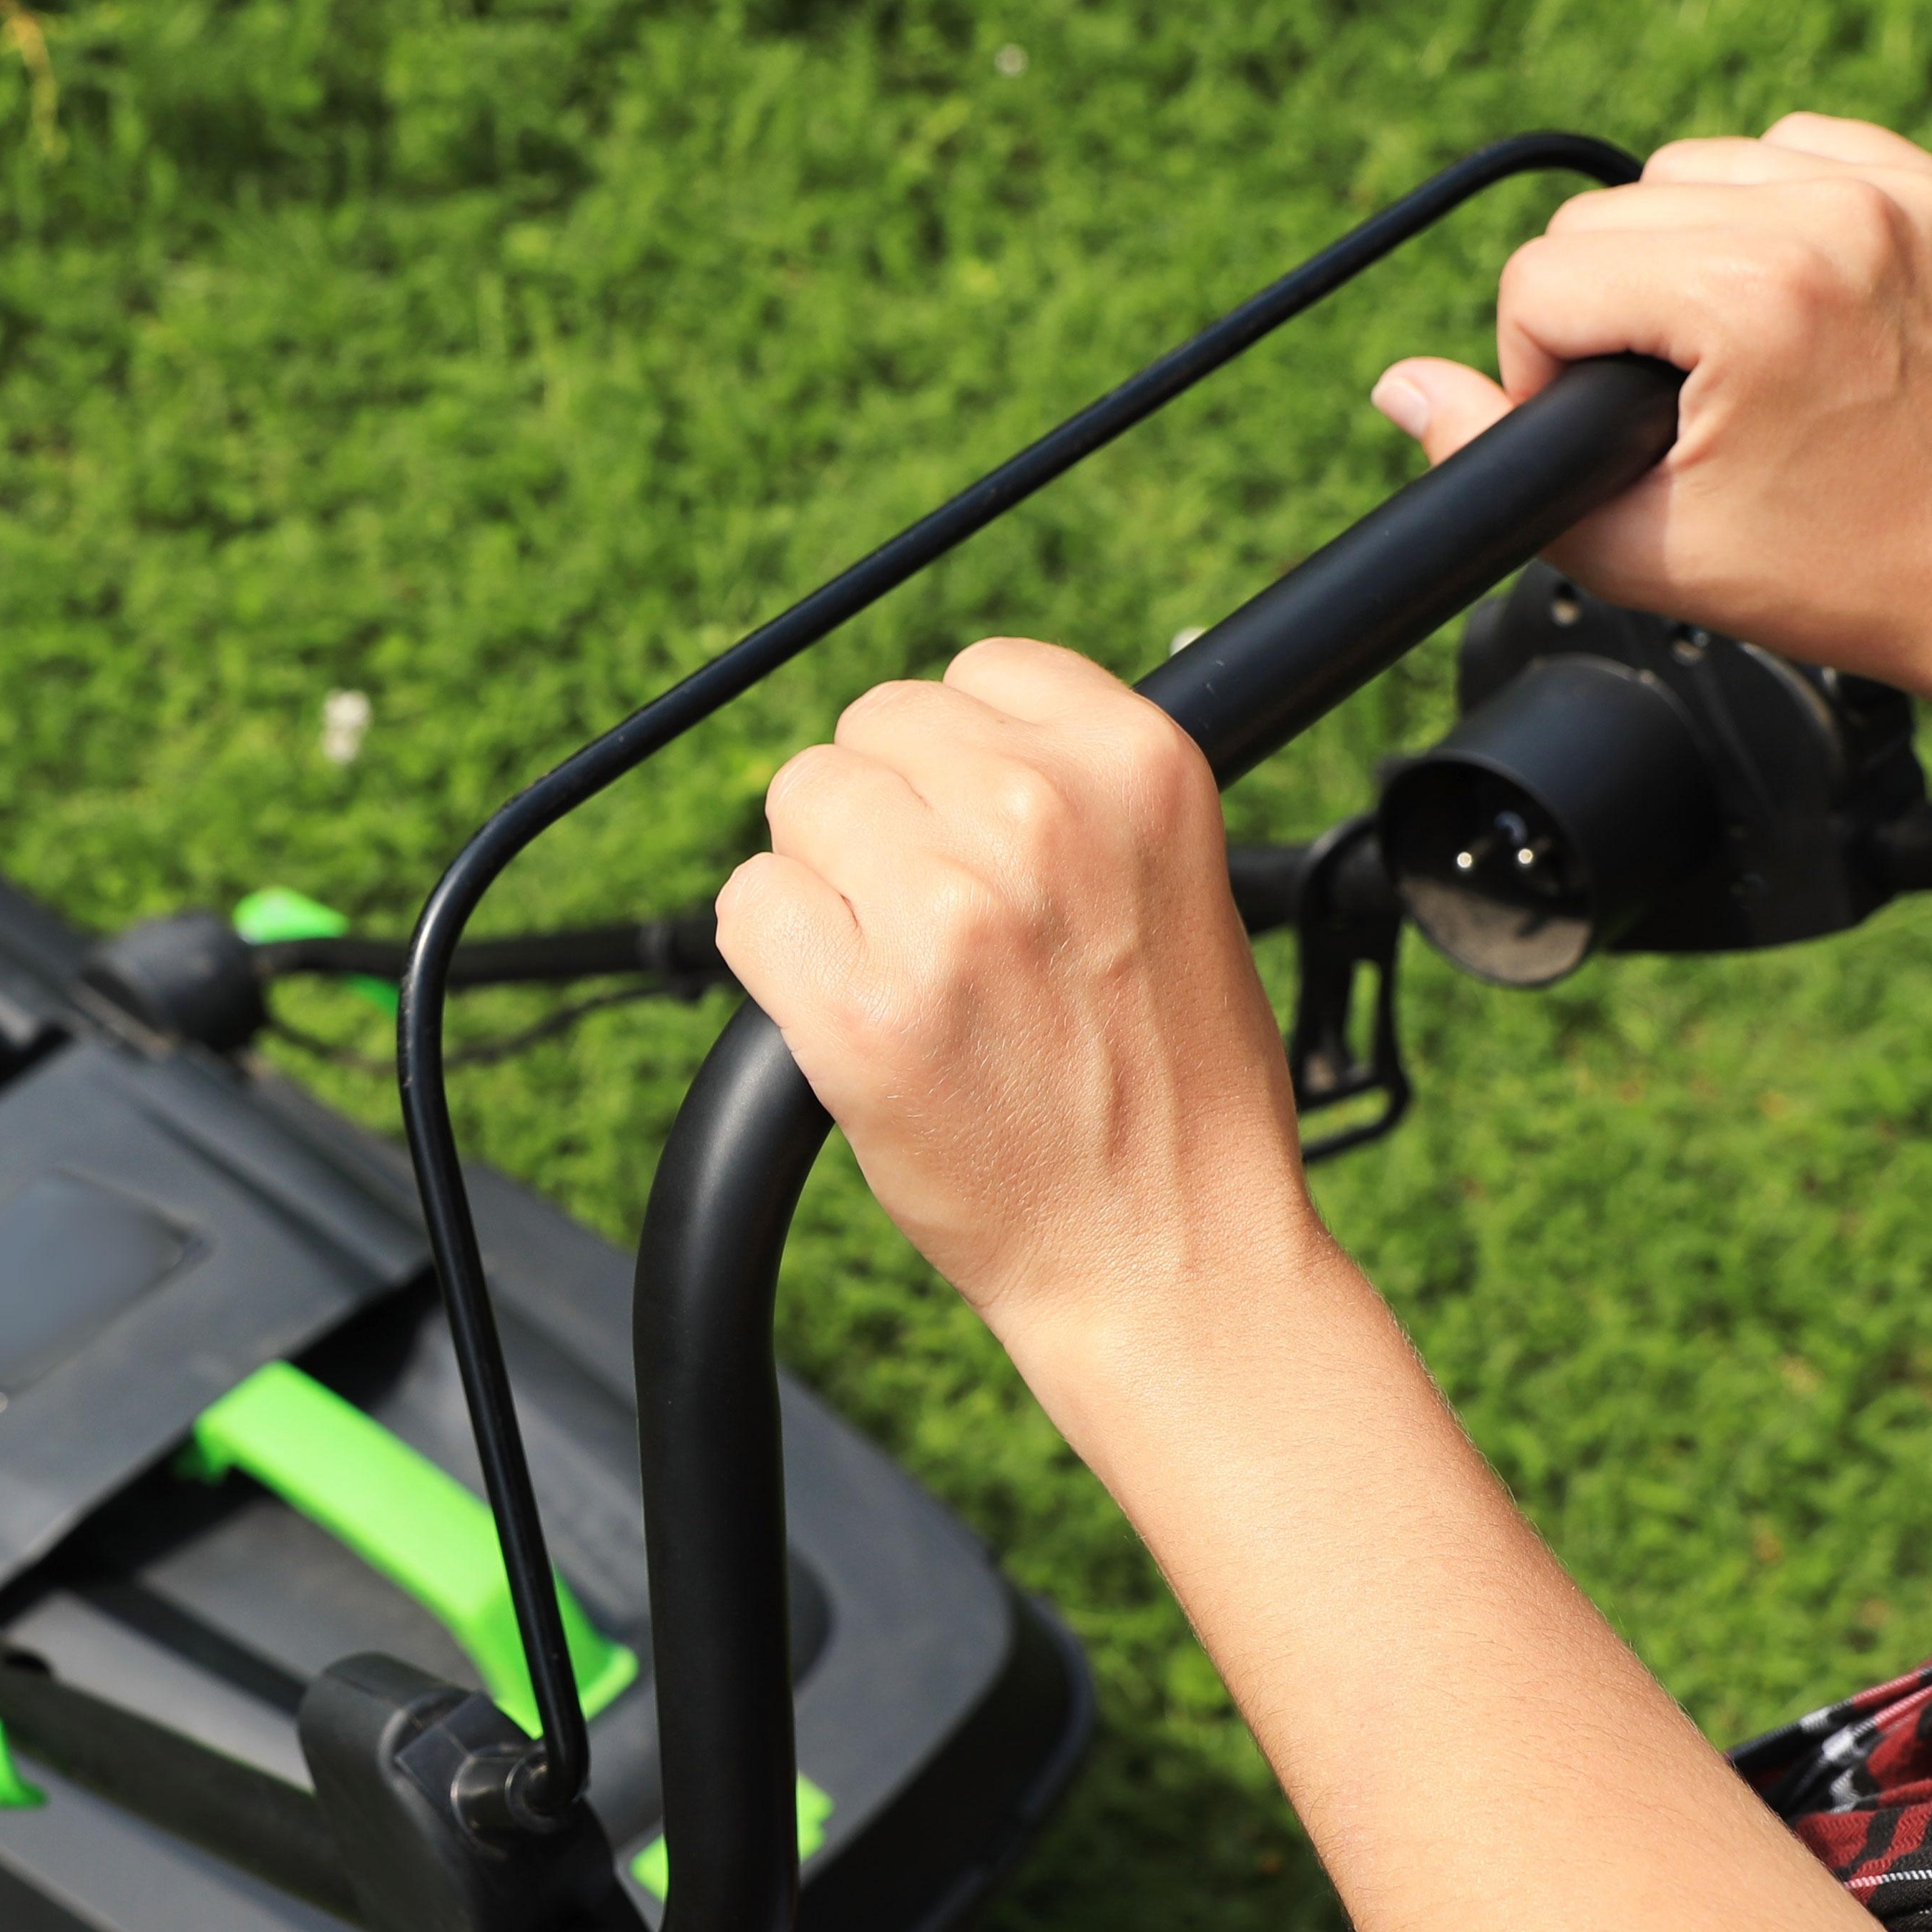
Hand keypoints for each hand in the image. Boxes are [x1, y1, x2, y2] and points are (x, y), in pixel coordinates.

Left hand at [717, 638, 1329, 1352]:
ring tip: (906, 971)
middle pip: (872, 732)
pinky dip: (776, 954)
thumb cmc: (1178, 1090)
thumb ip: (1078, 794)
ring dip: (829, 880)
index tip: (979, 833)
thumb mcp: (1183, 886)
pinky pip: (749, 907)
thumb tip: (952, 738)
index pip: (978, 673)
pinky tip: (846, 1010)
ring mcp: (942, 912)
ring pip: (799, 805)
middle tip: (939, 923)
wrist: (1170, 1258)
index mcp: (1136, 767)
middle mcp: (1037, 817)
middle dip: (887, 816)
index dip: (960, 759)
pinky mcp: (855, 1011)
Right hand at [1367, 115, 1931, 712]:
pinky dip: (1773, 212)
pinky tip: (1790, 296)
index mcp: (1755, 300)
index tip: (1612, 427)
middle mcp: (1835, 219)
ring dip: (1684, 249)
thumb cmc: (1826, 572)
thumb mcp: (1631, 543)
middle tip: (1671, 397)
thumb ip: (1492, 460)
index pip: (1549, 275)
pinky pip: (1798, 150)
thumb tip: (1402, 383)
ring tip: (1727, 344)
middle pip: (1611, 213)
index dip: (1543, 369)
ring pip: (1696, 168)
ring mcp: (1903, 196)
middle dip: (1610, 309)